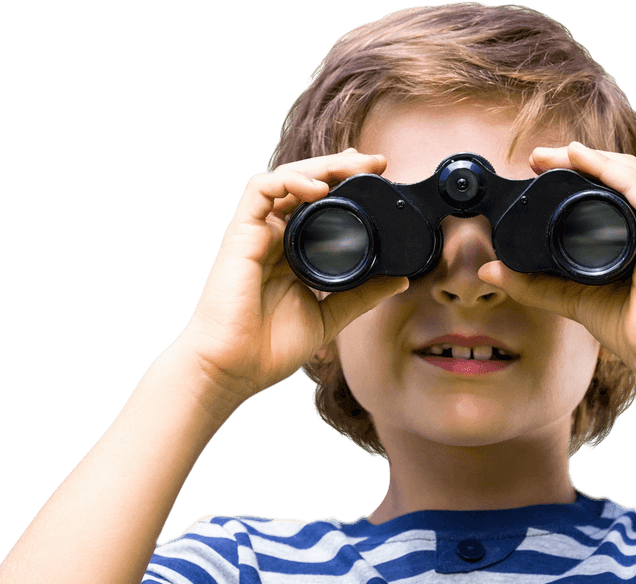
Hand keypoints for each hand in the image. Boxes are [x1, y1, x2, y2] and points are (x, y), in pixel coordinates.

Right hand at [174, 149, 408, 413]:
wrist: (235, 368)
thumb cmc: (271, 348)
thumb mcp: (329, 317)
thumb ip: (362, 295)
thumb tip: (401, 279)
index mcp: (294, 253)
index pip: (320, 205)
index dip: (347, 184)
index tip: (379, 177)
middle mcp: (274, 237)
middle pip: (306, 185)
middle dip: (341, 165)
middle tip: (376, 162)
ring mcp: (256, 233)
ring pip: (286, 178)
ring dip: (320, 166)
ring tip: (352, 165)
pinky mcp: (240, 234)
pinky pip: (260, 189)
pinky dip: (289, 181)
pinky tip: (316, 187)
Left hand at [477, 141, 635, 385]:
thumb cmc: (630, 329)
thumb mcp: (573, 296)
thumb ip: (534, 283)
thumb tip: (490, 272)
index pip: (618, 189)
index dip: (581, 174)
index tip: (541, 170)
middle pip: (621, 174)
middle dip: (578, 160)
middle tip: (538, 157)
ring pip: (627, 171)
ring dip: (586, 158)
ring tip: (550, 155)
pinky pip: (634, 184)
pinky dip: (604, 168)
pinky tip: (578, 158)